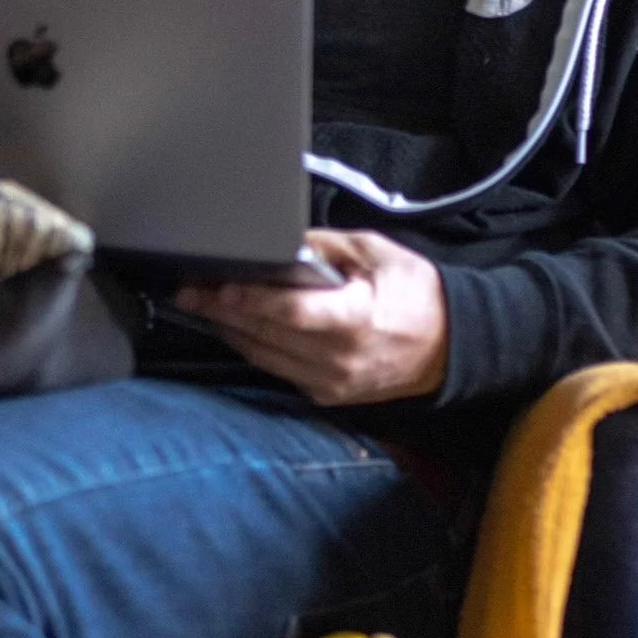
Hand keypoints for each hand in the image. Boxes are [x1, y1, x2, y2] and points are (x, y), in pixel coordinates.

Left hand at [173, 229, 448, 406]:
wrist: (450, 348)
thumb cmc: (417, 296)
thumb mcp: (378, 254)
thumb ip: (326, 246)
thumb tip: (281, 243)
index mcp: (356, 321)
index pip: (290, 312)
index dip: (249, 300)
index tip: (216, 287)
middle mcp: (338, 359)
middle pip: (266, 334)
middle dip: (221, 311)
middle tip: (187, 289)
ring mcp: (330, 383)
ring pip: (263, 356)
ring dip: (228, 331)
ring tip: (198, 305)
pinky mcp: (325, 395)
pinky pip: (276, 370)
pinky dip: (251, 347)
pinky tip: (232, 328)